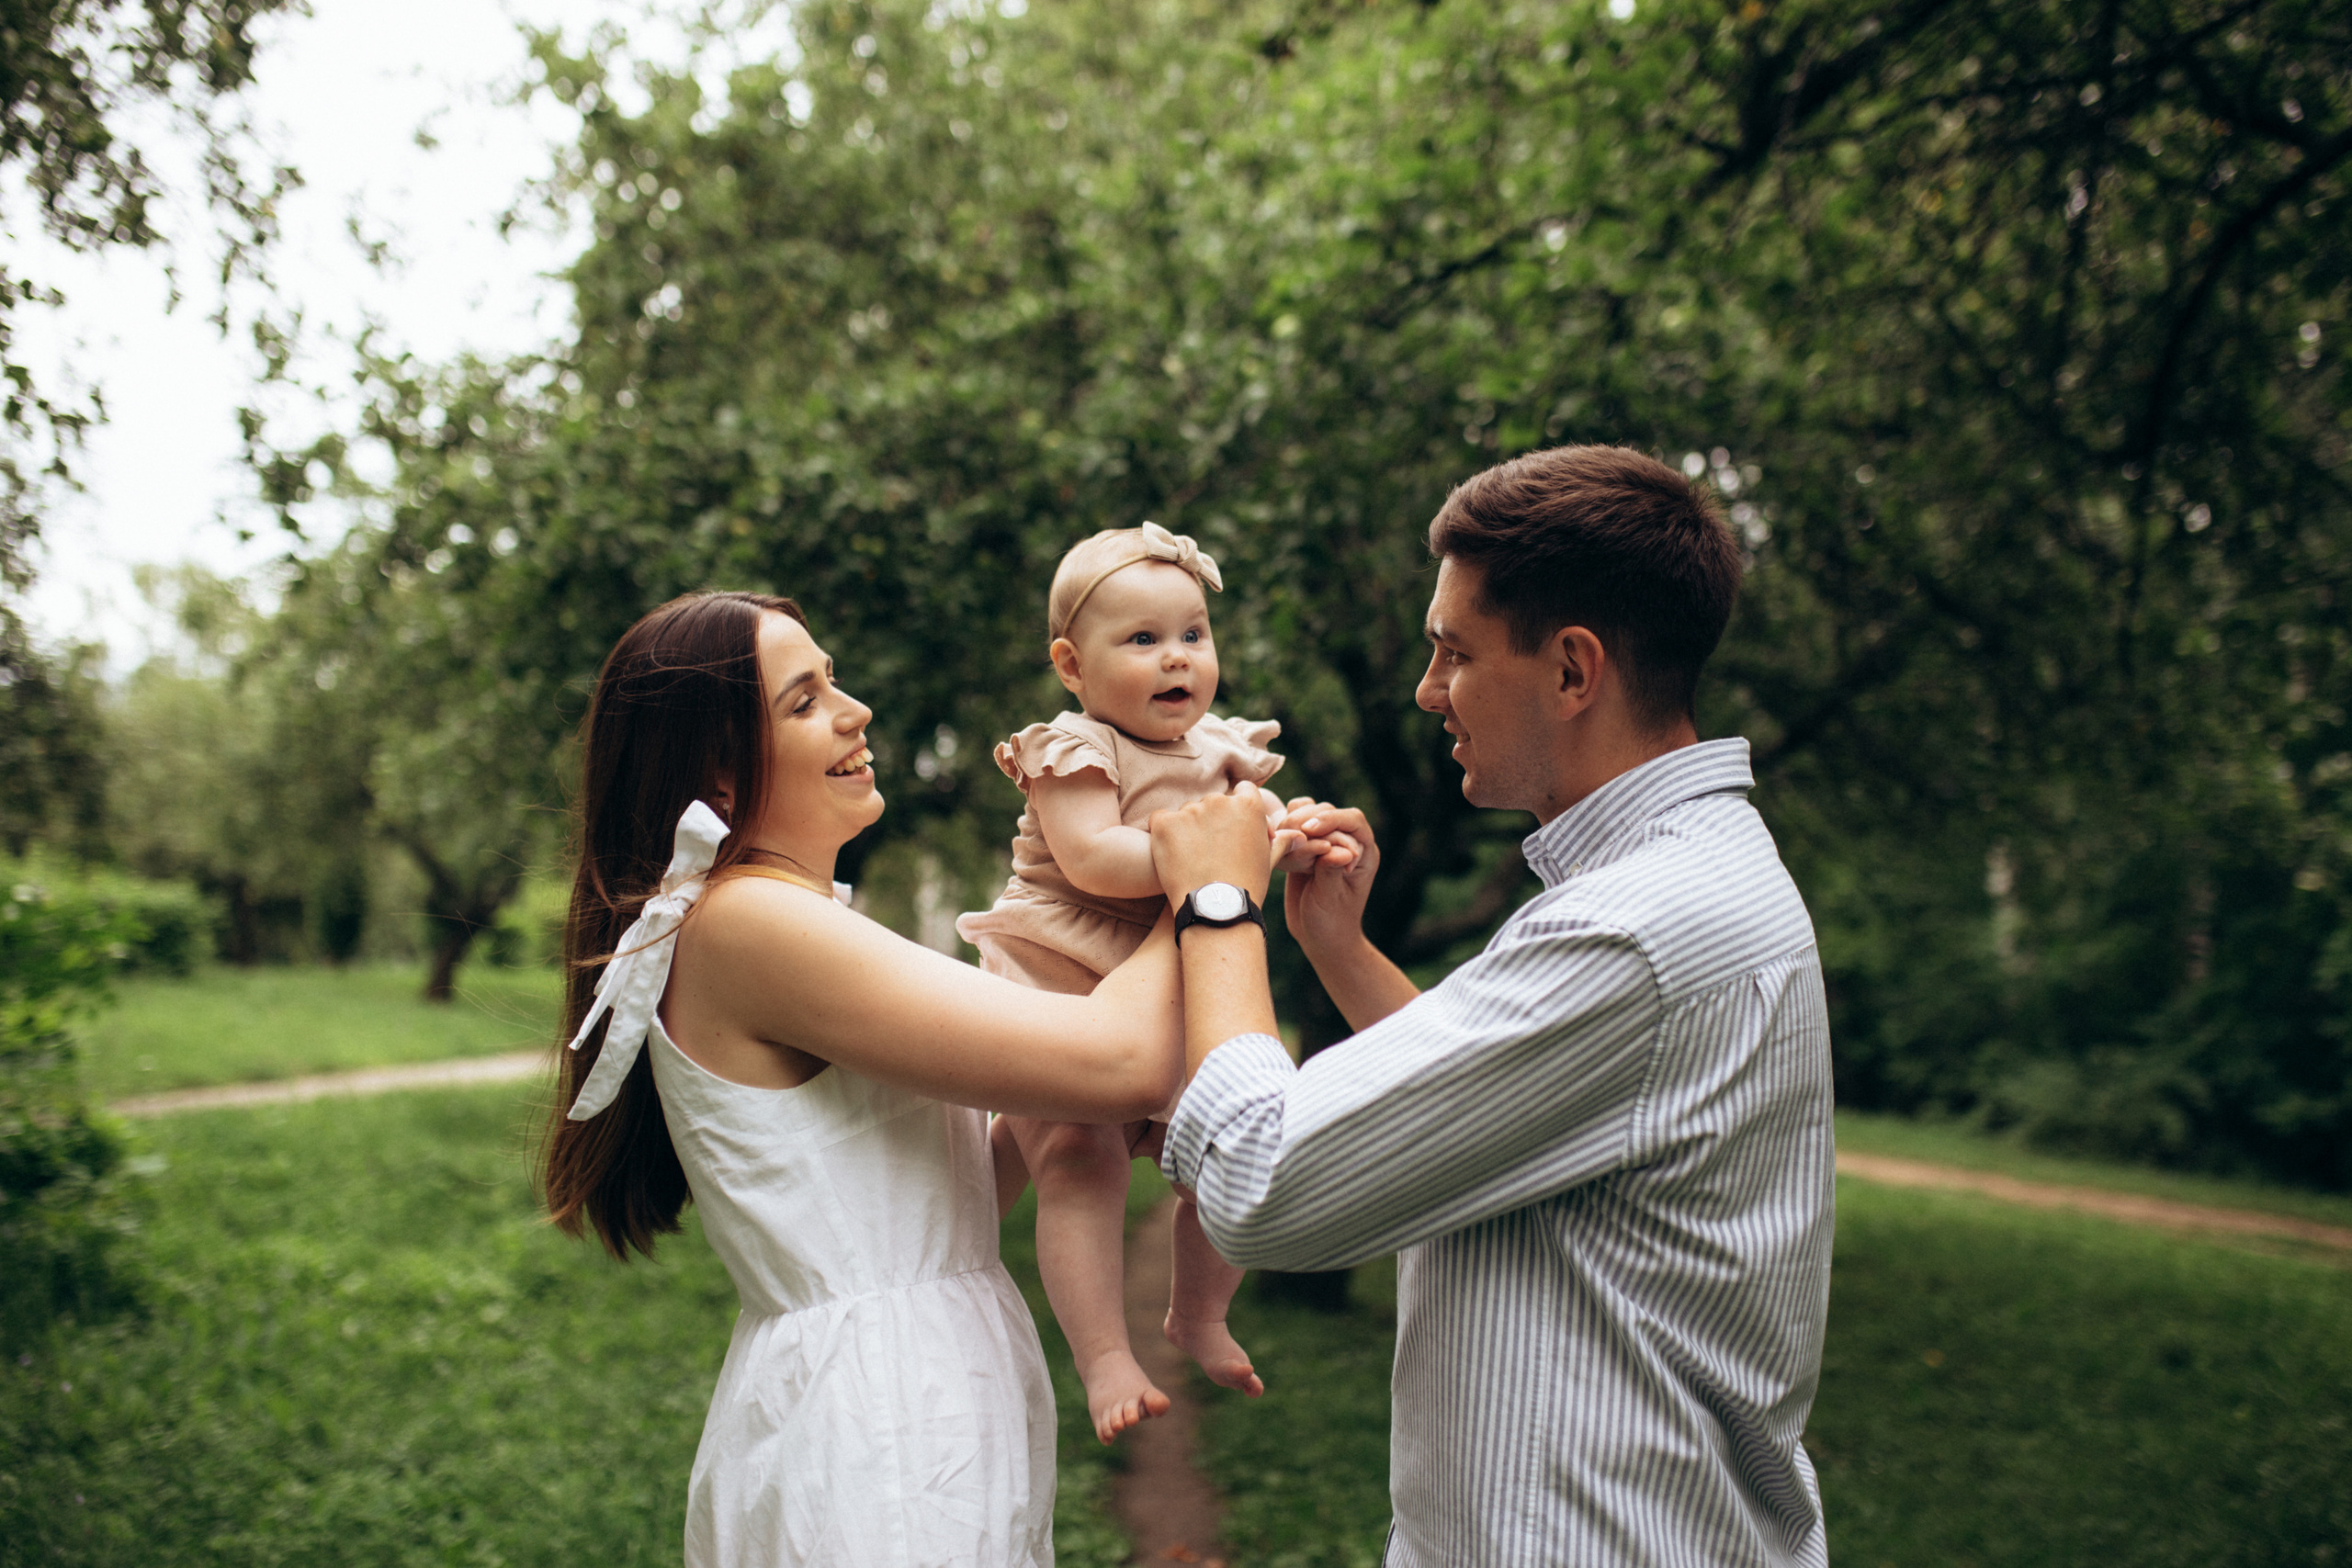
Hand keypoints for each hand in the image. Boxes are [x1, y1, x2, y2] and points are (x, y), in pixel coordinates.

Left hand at [1150, 780, 1275, 905]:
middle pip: (1212, 802)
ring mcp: (1190, 810)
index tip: (1233, 831)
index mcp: (1248, 804)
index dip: (1237, 810)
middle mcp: (1220, 800)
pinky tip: (1172, 856)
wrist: (1216, 910)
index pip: (1241, 790)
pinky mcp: (1165, 823)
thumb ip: (1279, 840)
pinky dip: (1164, 835)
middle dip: (1211, 822)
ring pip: (1187, 812)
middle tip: (1211, 852)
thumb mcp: (1268, 861)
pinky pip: (1160, 820)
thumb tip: (1298, 836)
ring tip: (1192, 860)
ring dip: (1187, 829)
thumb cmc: (1247, 886)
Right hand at [1274, 797, 1379, 959]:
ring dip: (1291, 822)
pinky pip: (1292, 825)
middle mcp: (1345, 842)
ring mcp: (1324, 842)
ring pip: (1308, 812)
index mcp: (1363, 853)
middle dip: (1306, 820)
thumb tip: (1337, 850)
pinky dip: (1282, 828)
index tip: (1309, 828)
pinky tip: (1274, 842)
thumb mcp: (1330, 900)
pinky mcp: (1304, 847)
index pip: (1352, 820)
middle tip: (1288, 838)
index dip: (1331, 819)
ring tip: (1279, 840)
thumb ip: (1331, 872)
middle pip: (1327, 812)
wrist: (1318, 938)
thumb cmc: (1331, 924)